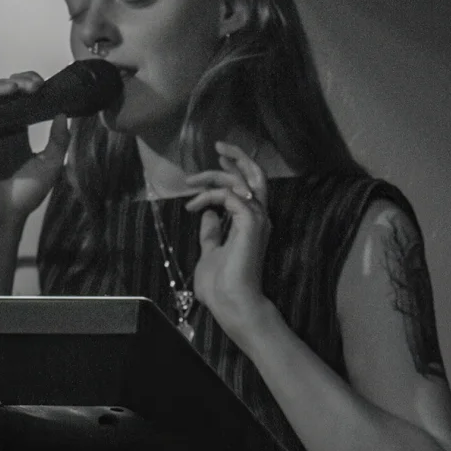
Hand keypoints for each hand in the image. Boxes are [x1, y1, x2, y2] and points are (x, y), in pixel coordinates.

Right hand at [0, 71, 68, 228]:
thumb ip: (59, 141)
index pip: (21, 97)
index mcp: (17, 129)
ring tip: (10, 90)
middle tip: (30, 86)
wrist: (3, 216)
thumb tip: (63, 114)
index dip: (28, 84)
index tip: (40, 86)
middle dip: (16, 82)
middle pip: (2, 92)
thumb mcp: (51, 166)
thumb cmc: (25, 195)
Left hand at [184, 141, 271, 345]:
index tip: (212, 165)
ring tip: (192, 180)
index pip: (249, 187)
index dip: (233, 171)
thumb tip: (207, 216)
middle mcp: (258, 218)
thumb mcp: (210, 253)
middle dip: (237, 157)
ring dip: (215, 175)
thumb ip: (210, 234)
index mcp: (250, 224)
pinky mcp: (250, 224)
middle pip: (255, 175)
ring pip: (242, 181)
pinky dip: (211, 196)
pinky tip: (195, 206)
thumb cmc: (221, 286)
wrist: (230, 303)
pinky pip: (231, 196)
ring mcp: (256, 220)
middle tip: (217, 147)